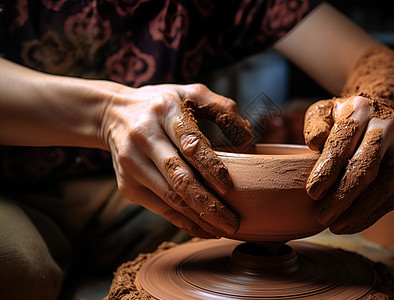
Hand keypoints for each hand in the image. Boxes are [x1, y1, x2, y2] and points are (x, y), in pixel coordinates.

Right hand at [100, 83, 252, 237]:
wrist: (113, 114)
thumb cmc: (163, 105)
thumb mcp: (191, 93)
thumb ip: (223, 109)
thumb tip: (249, 141)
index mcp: (164, 110)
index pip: (189, 143)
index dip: (210, 167)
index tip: (229, 187)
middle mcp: (144, 136)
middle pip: (178, 177)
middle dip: (209, 204)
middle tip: (233, 223)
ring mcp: (132, 163)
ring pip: (170, 198)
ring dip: (199, 218)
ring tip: (224, 230)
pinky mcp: (127, 185)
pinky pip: (161, 208)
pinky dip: (184, 222)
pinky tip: (205, 229)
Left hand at [304, 95, 393, 233]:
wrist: (379, 119)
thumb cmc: (342, 120)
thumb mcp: (323, 114)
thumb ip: (315, 125)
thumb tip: (315, 143)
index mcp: (362, 109)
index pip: (344, 139)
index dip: (328, 168)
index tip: (312, 192)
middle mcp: (389, 127)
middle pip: (367, 165)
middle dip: (343, 195)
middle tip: (322, 215)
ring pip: (384, 186)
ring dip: (358, 211)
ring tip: (334, 225)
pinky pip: (393, 199)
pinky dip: (370, 215)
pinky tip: (350, 223)